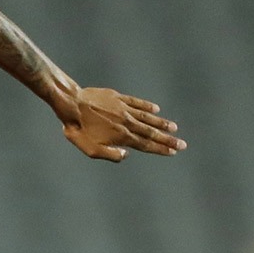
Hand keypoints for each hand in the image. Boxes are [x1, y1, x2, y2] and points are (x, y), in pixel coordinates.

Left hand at [61, 87, 185, 162]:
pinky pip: (137, 102)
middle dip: (168, 139)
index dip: (160, 149)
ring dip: (162, 123)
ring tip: (174, 128)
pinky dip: (147, 106)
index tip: (174, 151)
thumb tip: (127, 155)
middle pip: (151, 132)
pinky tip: (156, 109)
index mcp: (121, 136)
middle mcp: (127, 122)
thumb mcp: (90, 149)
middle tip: (182, 144)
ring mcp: (124, 108)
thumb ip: (109, 154)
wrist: (71, 104)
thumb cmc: (77, 129)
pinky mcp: (118, 98)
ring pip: (147, 117)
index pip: (146, 144)